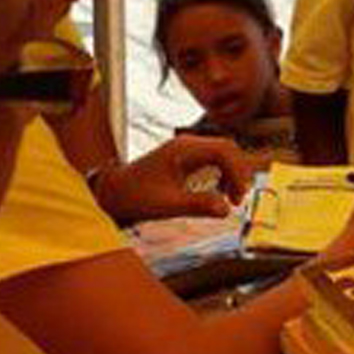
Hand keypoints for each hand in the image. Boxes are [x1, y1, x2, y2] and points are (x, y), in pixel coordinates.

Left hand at [92, 135, 256, 223]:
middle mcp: (187, 143)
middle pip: (227, 148)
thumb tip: (225, 210)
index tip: (236, 198)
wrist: (115, 191)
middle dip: (238, 173)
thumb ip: (197, 206)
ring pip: (223, 152)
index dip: (236, 173)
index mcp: (183, 150)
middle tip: (237, 200)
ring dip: (232, 173)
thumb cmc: (136, 197)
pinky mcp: (187, 156)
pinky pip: (215, 158)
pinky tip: (219, 191)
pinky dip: (223, 173)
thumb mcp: (167, 206)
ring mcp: (188, 148)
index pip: (223, 151)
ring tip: (230, 198)